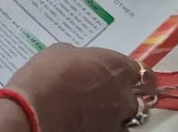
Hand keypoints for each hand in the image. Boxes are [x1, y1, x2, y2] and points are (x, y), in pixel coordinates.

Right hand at [4, 44, 155, 131]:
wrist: (33, 111)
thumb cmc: (47, 75)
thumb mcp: (63, 52)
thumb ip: (83, 58)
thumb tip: (83, 63)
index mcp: (117, 67)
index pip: (144, 73)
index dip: (135, 75)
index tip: (128, 76)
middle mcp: (123, 95)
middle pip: (138, 98)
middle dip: (126, 96)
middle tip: (107, 93)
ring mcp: (115, 120)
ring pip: (125, 118)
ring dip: (115, 113)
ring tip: (94, 109)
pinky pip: (110, 128)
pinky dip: (102, 125)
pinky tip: (85, 120)